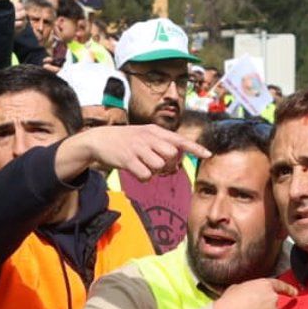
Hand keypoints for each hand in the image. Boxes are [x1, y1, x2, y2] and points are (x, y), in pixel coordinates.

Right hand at [65, 124, 207, 182]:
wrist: (99, 139)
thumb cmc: (126, 140)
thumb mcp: (144, 136)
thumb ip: (162, 145)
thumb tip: (178, 161)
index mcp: (154, 131)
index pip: (180, 139)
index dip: (195, 148)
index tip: (208, 154)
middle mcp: (148, 137)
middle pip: (172, 155)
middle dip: (168, 163)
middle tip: (156, 164)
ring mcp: (138, 148)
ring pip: (159, 166)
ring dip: (153, 171)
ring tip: (142, 164)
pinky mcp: (128, 159)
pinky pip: (146, 175)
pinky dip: (143, 177)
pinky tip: (135, 170)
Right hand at [213, 276, 296, 308]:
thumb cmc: (229, 302)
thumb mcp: (238, 288)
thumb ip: (249, 290)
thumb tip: (248, 295)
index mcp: (264, 285)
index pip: (280, 286)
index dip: (289, 289)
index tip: (296, 293)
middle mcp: (273, 297)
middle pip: (272, 303)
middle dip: (263, 307)